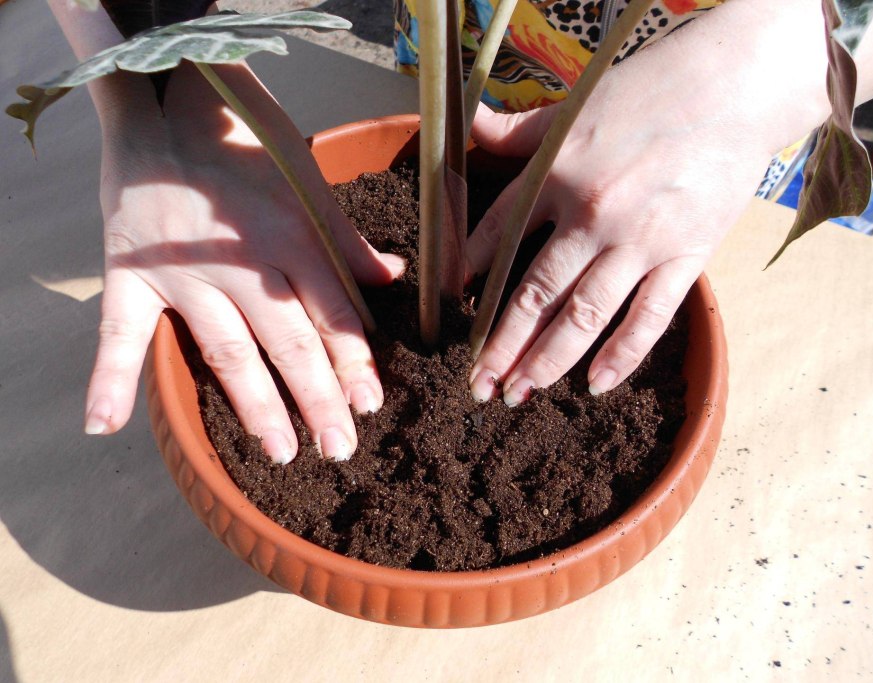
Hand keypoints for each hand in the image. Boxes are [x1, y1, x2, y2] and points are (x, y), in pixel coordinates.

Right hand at [84, 64, 403, 461]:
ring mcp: (181, 272)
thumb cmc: (245, 136)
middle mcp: (240, 263)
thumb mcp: (308, 177)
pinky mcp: (131, 273)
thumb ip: (346, 237)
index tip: (371, 405)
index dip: (353, 361)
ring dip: (255, 405)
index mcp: (289, 235)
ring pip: (226, 350)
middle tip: (340, 450)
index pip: (330, 312)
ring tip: (282, 452)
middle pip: (287, 342)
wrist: (165, 96)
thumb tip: (391, 279)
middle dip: (318, 399)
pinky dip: (109, 377)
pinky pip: (118, 332)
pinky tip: (105, 426)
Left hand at [465, 30, 791, 404]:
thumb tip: (472, 124)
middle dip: (501, 344)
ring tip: (518, 394)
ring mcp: (639, 242)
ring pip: (583, 316)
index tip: (453, 308)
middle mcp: (590, 215)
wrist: (737, 87)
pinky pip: (648, 318)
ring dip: (546, 361)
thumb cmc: (651, 91)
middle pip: (534, 293)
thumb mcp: (576, 104)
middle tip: (478, 383)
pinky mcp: (685, 257)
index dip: (469, 274)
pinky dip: (621, 356)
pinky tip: (594, 386)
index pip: (497, 235)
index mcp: (556, 174)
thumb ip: (522, 128)